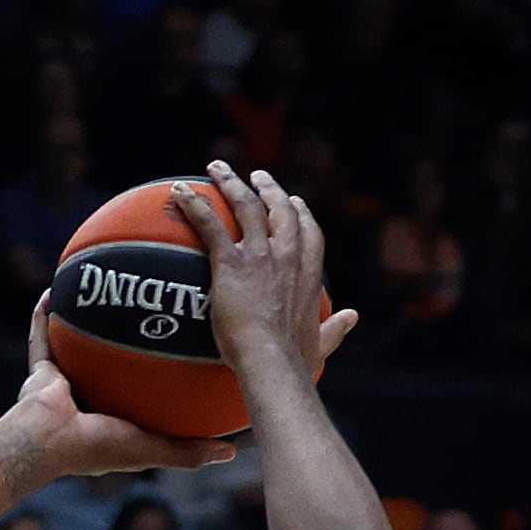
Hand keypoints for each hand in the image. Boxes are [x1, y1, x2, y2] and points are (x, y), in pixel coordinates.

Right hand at [10, 299, 240, 479]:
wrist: (47, 443)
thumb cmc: (98, 446)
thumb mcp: (152, 448)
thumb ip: (187, 451)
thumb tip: (231, 450)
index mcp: (110, 419)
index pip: (139, 392)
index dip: (156, 370)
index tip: (178, 346)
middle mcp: (87, 399)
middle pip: (109, 362)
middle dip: (125, 335)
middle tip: (149, 307)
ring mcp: (61, 385)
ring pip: (74, 344)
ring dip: (85, 319)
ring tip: (104, 290)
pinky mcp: (38, 371)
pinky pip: (41, 335)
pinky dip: (44, 315)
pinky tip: (56, 289)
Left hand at [167, 165, 356, 393]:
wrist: (271, 360)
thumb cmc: (294, 359)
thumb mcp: (320, 342)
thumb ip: (335, 328)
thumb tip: (351, 318)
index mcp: (309, 272)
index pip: (309, 232)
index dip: (301, 214)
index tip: (294, 202)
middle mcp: (288, 255)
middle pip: (280, 209)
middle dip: (269, 189)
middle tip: (256, 176)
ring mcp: (260, 255)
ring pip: (246, 206)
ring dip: (231, 183)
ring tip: (217, 169)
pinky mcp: (231, 262)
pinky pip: (210, 225)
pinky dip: (194, 205)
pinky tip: (179, 193)